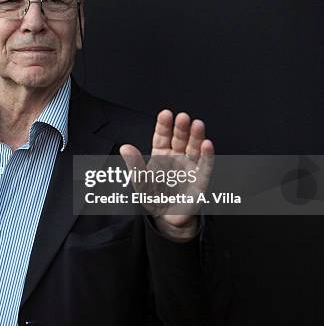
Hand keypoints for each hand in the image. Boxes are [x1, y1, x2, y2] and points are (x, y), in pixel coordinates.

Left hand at [119, 110, 213, 238]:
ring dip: (196, 136)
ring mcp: (189, 167)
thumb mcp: (140, 182)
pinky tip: (207, 144)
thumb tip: (125, 148)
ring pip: (194, 148)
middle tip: (182, 117)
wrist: (166, 218)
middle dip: (181, 128)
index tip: (166, 114)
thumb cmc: (154, 197)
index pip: (162, 136)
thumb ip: (134, 165)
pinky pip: (205, 166)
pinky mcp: (200, 180)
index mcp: (161, 154)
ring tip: (197, 124)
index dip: (164, 125)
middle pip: (180, 139)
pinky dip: (207, 155)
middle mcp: (177, 157)